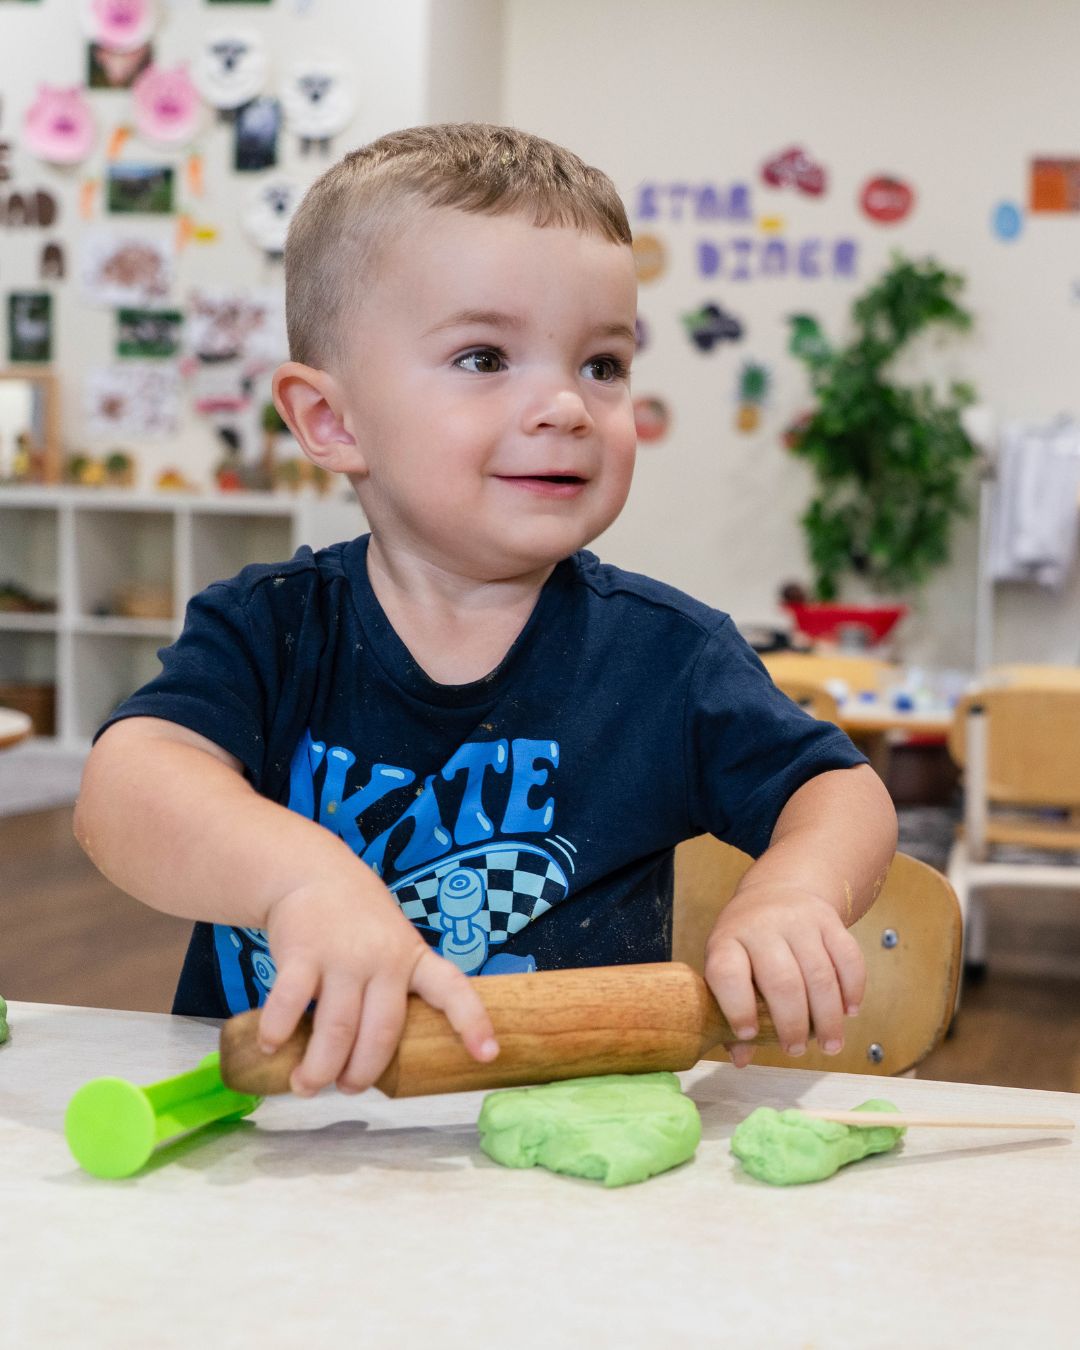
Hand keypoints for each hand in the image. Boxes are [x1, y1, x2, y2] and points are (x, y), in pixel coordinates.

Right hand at [257, 867, 498, 1095]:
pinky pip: (290, 1004)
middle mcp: (383, 959)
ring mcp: (342, 956)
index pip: (452, 989)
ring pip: (336, 1030)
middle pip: (381, 1032)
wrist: (311, 872)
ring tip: (307, 1085)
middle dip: (363, 1073)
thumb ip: (391, 989)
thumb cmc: (356, 921)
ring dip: (319, 1068)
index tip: (488, 1054)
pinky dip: (279, 1033)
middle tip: (347, 1089)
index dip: (472, 1022)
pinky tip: (272, 1047)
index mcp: (412, 958)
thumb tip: (373, 1057)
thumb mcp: (392, 943)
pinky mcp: (301, 954)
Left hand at [703, 882, 864, 1068]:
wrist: (777, 890)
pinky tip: (849, 1012)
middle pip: (782, 981)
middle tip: (795, 1049)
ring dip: (828, 1018)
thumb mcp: (727, 967)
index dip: (737, 1007)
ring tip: (829, 1045)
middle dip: (793, 1024)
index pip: (728, 973)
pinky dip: (852, 990)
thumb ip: (730, 1012)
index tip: (748, 1034)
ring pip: (820, 975)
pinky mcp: (830, 921)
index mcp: (727, 940)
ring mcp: (799, 920)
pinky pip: (848, 958)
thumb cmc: (747, 943)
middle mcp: (762, 926)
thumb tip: (740, 1060)